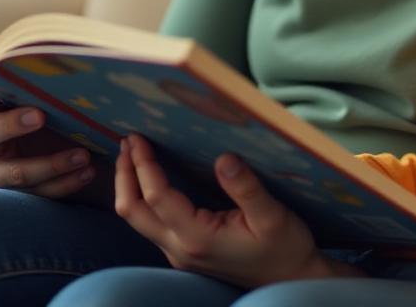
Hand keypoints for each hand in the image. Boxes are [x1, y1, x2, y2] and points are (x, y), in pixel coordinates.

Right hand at [0, 60, 97, 197]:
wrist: (54, 131)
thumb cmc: (35, 96)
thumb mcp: (30, 81)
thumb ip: (26, 66)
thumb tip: (50, 43)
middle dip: (9, 125)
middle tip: (39, 115)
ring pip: (15, 172)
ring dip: (50, 164)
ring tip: (82, 154)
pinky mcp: (17, 189)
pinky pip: (39, 192)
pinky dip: (66, 183)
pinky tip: (88, 170)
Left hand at [115, 134, 363, 286]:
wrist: (290, 278)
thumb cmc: (285, 248)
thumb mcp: (273, 216)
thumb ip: (246, 188)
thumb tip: (224, 158)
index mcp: (198, 237)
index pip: (156, 197)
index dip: (143, 165)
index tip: (138, 137)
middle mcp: (180, 248)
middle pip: (132, 212)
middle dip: (125, 175)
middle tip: (128, 141)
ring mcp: (179, 253)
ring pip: (137, 219)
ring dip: (131, 185)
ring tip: (133, 153)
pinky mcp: (184, 251)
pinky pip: (151, 222)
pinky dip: (143, 196)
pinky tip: (151, 176)